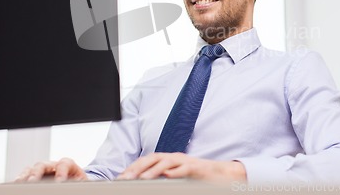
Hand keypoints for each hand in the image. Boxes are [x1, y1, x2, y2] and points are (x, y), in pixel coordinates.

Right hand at [15, 157, 87, 181]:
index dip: (61, 172)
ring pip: (32, 169)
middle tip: (33, 181)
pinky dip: (21, 178)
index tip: (60, 182)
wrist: (76, 182)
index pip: (64, 163)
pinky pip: (26, 175)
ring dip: (26, 175)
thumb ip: (76, 184)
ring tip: (20, 182)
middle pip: (43, 164)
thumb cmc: (78, 182)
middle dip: (38, 173)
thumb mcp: (81, 182)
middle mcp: (54, 165)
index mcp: (68, 165)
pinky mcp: (36, 176)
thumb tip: (73, 185)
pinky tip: (18, 184)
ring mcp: (43, 170)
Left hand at [116, 152, 245, 181]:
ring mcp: (185, 161)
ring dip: (153, 170)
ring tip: (142, 179)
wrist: (218, 173)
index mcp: (167, 159)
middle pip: (153, 158)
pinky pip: (185, 169)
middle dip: (138, 167)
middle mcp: (174, 158)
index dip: (133, 167)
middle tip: (125, 178)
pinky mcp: (196, 168)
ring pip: (167, 162)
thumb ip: (160, 176)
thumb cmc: (195, 175)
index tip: (120, 177)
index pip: (146, 160)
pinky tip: (168, 176)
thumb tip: (142, 180)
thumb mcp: (174, 175)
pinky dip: (176, 172)